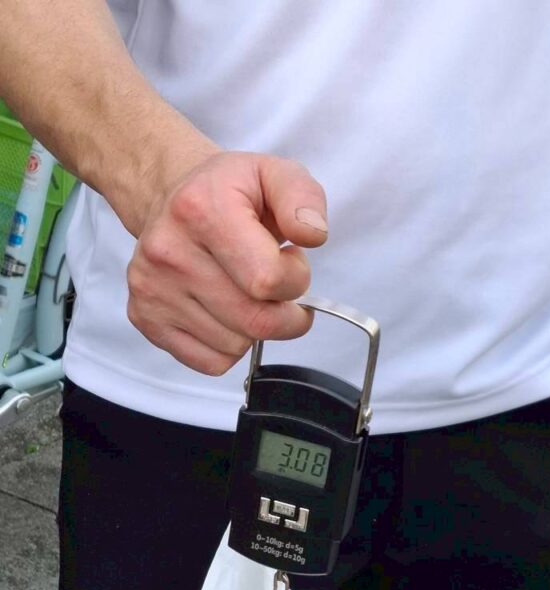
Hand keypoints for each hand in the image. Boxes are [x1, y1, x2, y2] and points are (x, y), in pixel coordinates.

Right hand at [126, 152, 327, 374]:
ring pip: (235, 347)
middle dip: (285, 314)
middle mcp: (169, 252)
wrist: (170, 196)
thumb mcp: (273, 175)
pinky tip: (224, 312)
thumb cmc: (229, 193)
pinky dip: (230, 347)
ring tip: (245, 291)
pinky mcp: (146, 318)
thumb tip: (312, 233)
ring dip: (254, 328)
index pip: (268, 280)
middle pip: (254, 322)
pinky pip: (211, 363)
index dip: (295, 280)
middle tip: (281, 290)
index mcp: (201, 210)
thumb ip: (303, 197)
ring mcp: (153, 289)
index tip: (290, 262)